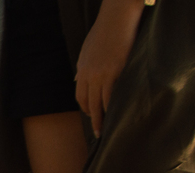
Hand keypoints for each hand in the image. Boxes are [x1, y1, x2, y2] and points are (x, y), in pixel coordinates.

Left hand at [75, 0, 146, 136]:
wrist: (116, 17)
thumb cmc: (105, 31)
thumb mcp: (87, 50)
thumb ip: (83, 66)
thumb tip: (78, 77)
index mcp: (82, 69)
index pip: (80, 96)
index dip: (85, 108)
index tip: (91, 116)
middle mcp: (88, 74)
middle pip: (87, 103)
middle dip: (92, 119)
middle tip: (98, 132)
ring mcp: (101, 73)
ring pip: (98, 103)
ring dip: (101, 118)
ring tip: (106, 130)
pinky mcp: (114, 71)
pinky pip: (111, 95)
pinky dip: (112, 107)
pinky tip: (116, 115)